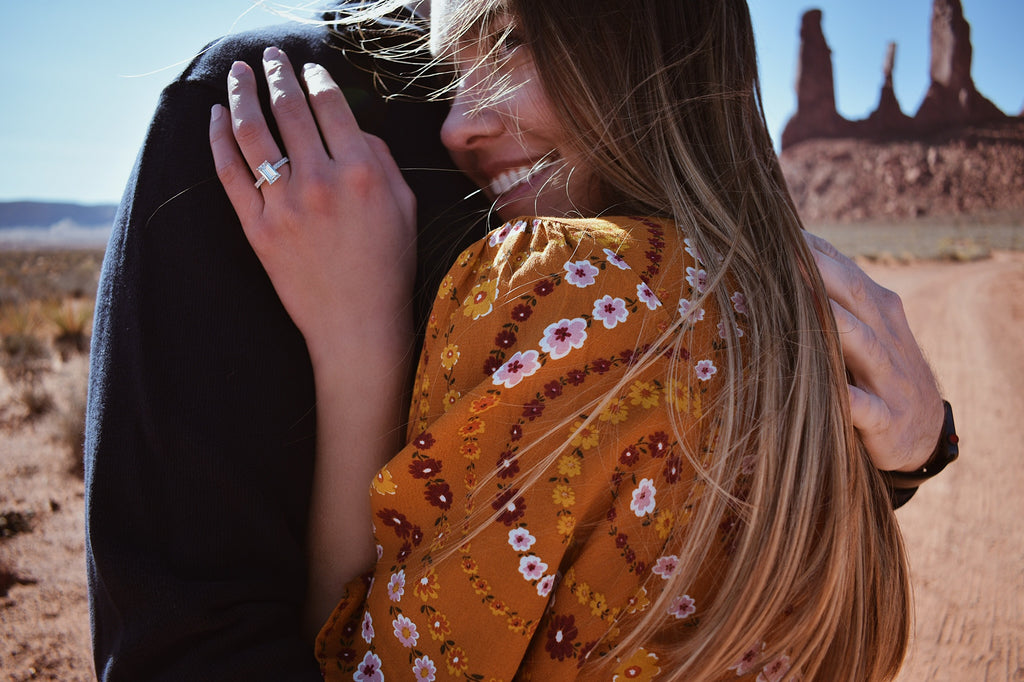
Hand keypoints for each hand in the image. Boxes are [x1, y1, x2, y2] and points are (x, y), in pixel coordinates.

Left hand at [209, 46, 416, 360]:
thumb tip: (352, 127)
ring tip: (239, 73)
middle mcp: (319, 181)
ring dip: (242, 94)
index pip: (330, 106)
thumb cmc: (388, 266)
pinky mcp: (257, 228)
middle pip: (289, 109)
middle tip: (270, 57)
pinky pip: (229, 173)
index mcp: (361, 172)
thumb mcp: (404, 205)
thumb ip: (380, 159)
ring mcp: (284, 205)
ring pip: (252, 133)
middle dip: (277, 73)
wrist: (357, 323)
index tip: (307, 68)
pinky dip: (217, 139)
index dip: (315, 78)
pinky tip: (216, 116)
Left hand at [805, 231, 943, 472]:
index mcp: (879, 312)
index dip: (818, 252)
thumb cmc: (878, 373)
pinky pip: (866, 408)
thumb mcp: (867, 332)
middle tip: (786, 253)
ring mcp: (889, 378)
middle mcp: (886, 338)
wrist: (925, 433)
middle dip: (822, 274)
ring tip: (803, 304)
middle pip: (856, 297)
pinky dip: (850, 400)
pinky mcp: (886, 418)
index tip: (781, 234)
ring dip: (835, 324)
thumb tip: (786, 265)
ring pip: (863, 344)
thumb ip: (836, 301)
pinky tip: (831, 393)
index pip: (849, 272)